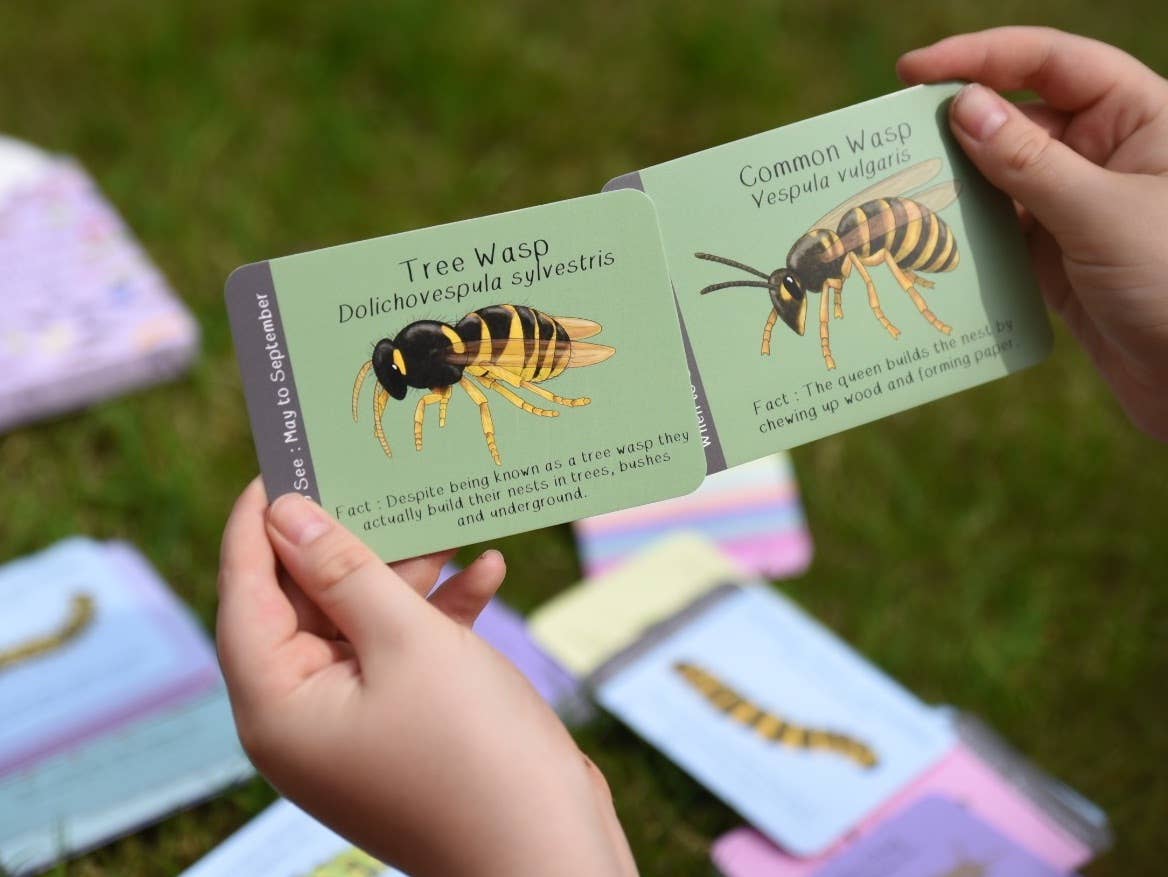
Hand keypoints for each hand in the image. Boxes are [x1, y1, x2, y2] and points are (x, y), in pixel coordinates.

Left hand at [217, 479, 636, 876]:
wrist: (549, 852)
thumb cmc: (472, 750)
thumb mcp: (407, 641)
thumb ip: (344, 570)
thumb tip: (285, 514)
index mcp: (277, 705)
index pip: (245, 594)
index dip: (257, 526)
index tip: (282, 465)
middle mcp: (304, 718)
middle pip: (307, 606)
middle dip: (349, 544)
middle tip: (374, 481)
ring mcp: (356, 727)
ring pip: (364, 625)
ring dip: (407, 576)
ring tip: (444, 523)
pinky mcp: (404, 729)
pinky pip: (405, 656)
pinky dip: (439, 616)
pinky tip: (487, 572)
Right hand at [899, 27, 1167, 439]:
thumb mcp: (1100, 214)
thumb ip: (1029, 161)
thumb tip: (962, 106)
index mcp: (1138, 117)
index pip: (1050, 63)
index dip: (981, 57)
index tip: (913, 71)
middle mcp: (1107, 152)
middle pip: (1018, 118)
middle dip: (956, 129)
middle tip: (892, 141)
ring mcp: (1080, 206)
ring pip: (1003, 178)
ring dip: (956, 187)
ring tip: (901, 197)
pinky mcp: (1060, 256)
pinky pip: (1002, 231)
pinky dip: (967, 236)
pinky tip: (930, 245)